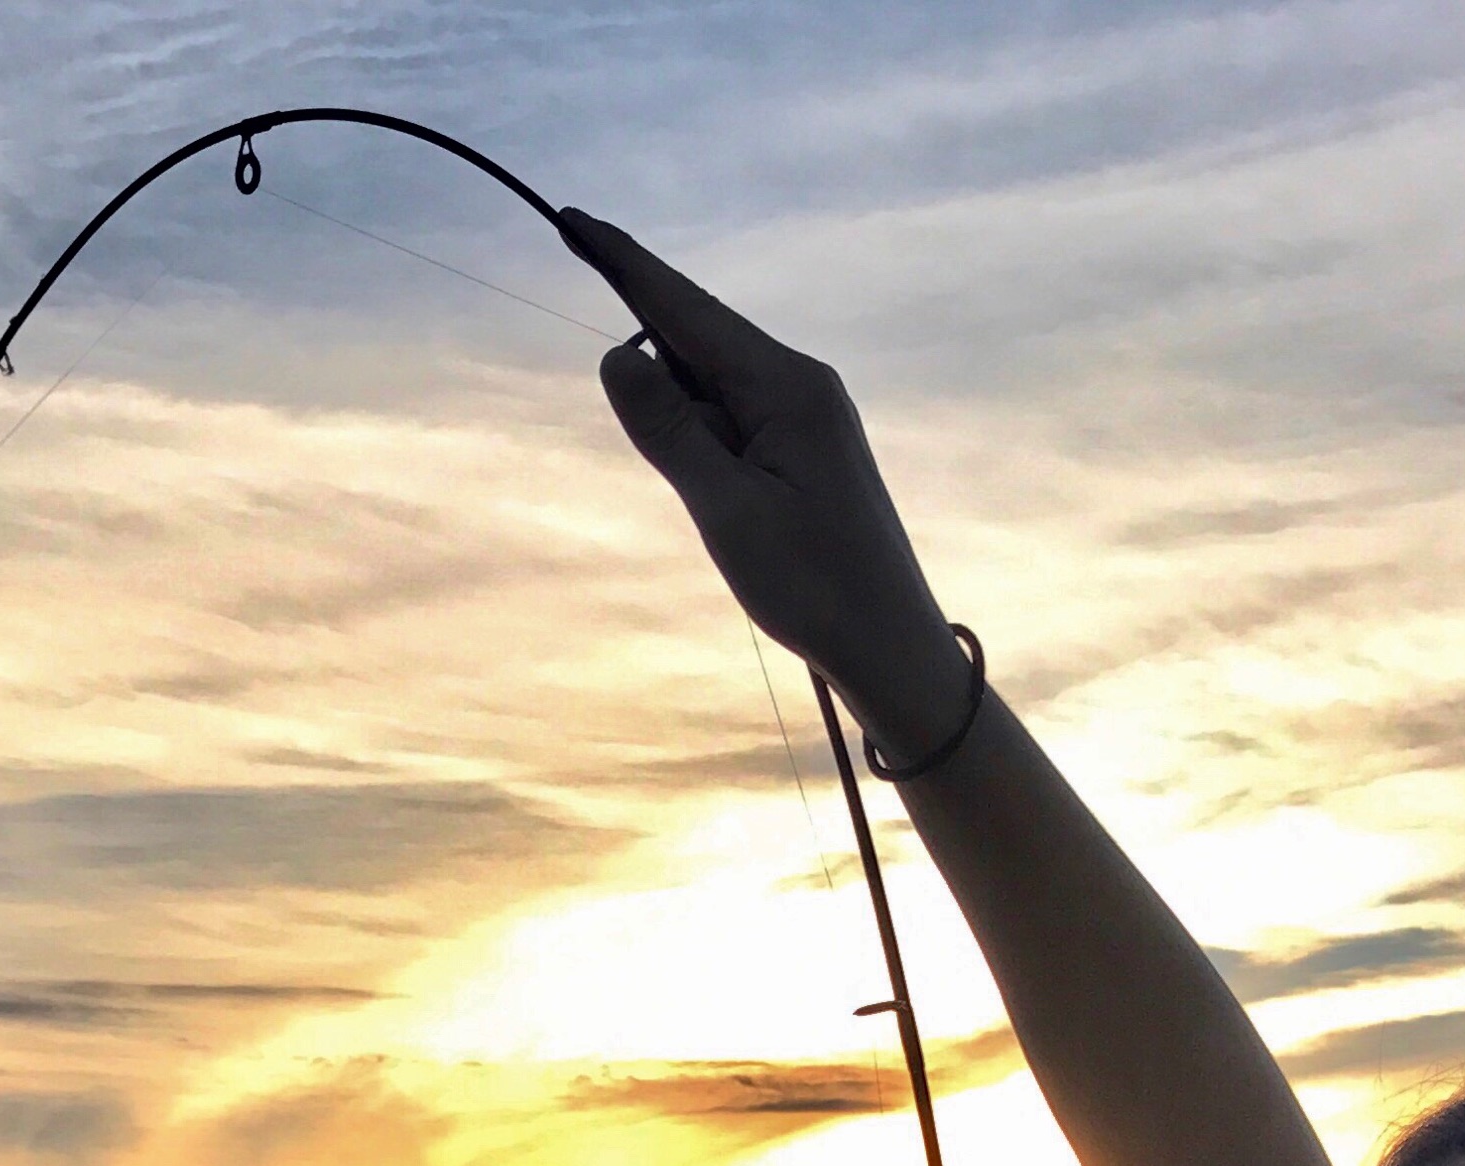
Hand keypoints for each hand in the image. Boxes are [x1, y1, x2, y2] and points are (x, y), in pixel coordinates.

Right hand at [559, 208, 971, 761]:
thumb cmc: (814, 586)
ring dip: (686, 429)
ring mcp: (807, 415)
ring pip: (716, 391)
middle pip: (700, 344)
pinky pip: (736, 422)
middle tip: (685, 456)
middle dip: (657, 371)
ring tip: (732, 518)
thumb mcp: (726, 511)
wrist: (890, 645)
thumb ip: (669, 431)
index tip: (574, 222)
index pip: (688, 309)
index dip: (627, 266)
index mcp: (785, 387)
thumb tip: (618, 353)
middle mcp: (801, 385)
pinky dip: (707, 443)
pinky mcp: (806, 449)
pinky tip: (721, 498)